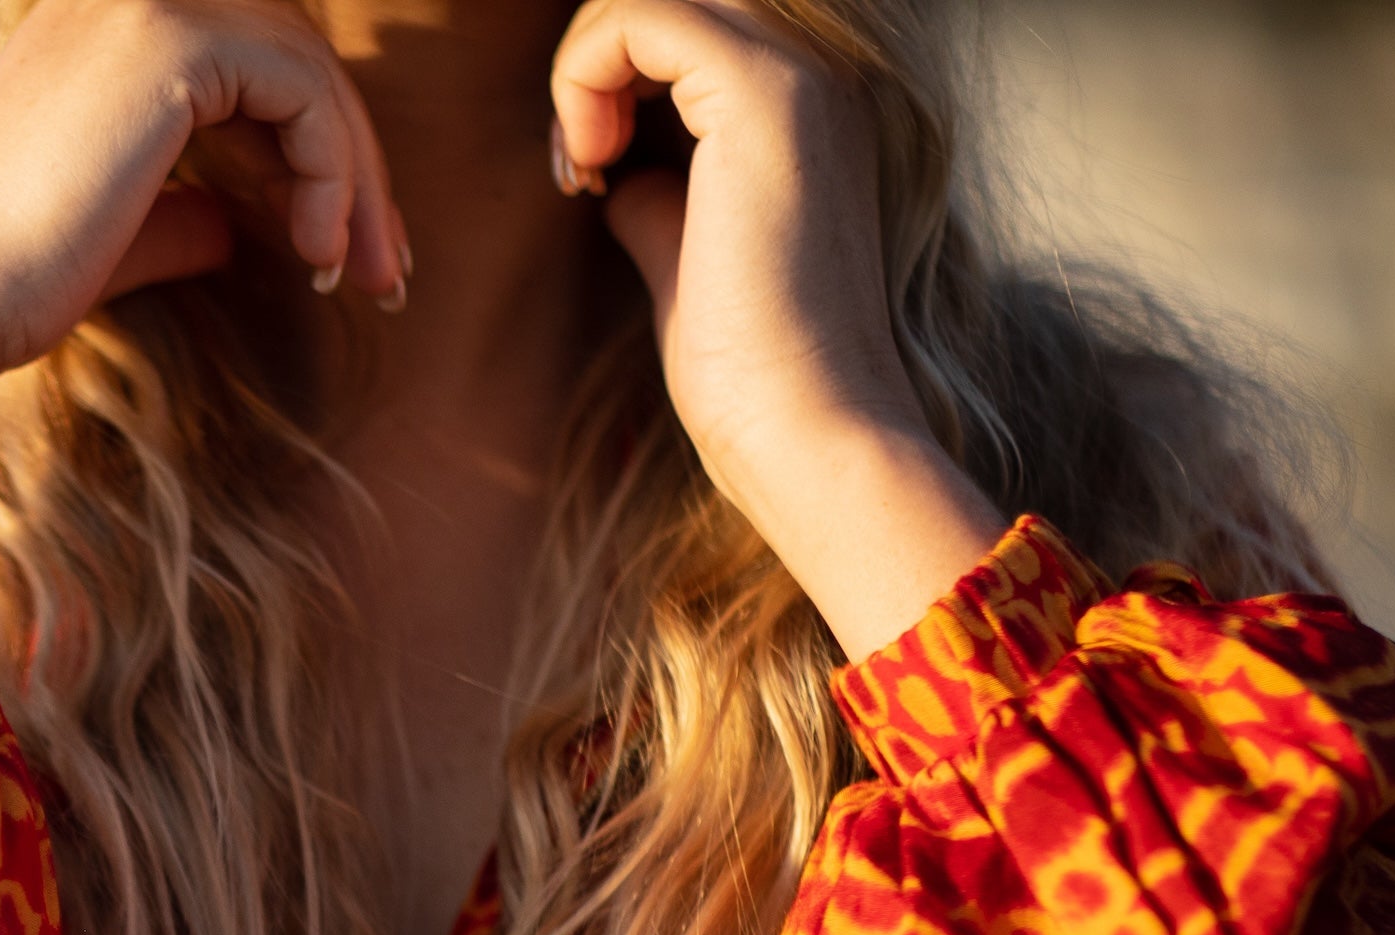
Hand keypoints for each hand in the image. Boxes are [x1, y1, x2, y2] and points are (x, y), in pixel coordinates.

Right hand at [0, 0, 408, 474]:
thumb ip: (181, 214)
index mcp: (94, 33)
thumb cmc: (4, 289)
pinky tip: (314, 253)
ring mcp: (143, 5)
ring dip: (353, 178)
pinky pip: (303, 90)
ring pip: (307, 71)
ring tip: (362, 276)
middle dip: (351, 168)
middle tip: (387, 273)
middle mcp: (117, 0)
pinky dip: (328, 173)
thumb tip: (238, 230)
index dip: (312, 154)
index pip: (246, 65)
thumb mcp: (116, 238)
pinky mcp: (170, 38)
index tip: (346, 253)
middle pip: (290, 58)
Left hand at [550, 0, 1006, 655]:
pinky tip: (584, 161)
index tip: (583, 170)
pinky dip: (584, 72)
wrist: (808, 431)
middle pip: (671, 1)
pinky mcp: (764, 97)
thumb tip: (614, 175)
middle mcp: (819, 73)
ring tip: (580, 165)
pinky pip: (641, 14)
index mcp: (809, 104)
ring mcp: (801, 76)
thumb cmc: (751, 374)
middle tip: (575, 164)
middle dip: (595, 59)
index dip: (608, 76)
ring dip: (587, 64)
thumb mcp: (689, 258)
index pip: (684, 29)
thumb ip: (659, 196)